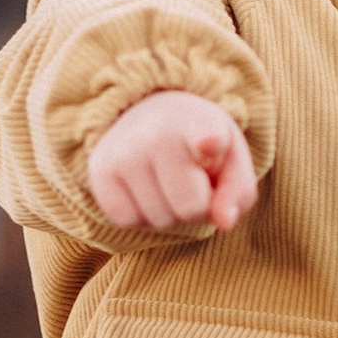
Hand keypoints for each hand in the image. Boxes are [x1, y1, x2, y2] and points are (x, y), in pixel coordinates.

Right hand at [87, 90, 258, 232]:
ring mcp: (124, 150)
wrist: (151, 114)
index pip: (206, 137)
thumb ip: (238, 194)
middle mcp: (158, 133)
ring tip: (167, 179)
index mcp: (202, 124)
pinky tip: (145, 188)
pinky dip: (140, 215)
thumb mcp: (231, 162)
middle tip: (191, 179)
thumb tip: (224, 223)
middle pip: (190, 208)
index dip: (208, 142)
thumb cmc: (200, 146)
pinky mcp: (99, 169)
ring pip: (159, 220)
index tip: (209, 141)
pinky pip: (126, 220)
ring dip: (169, 212)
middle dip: (197, 207)